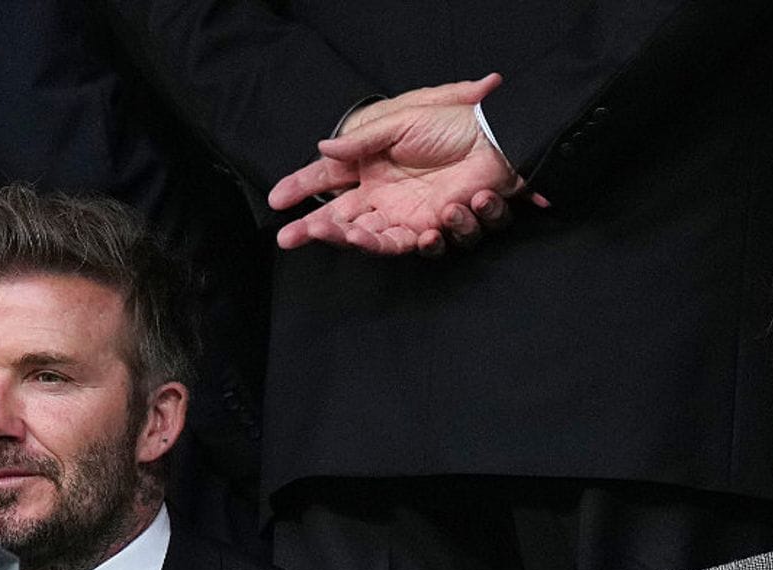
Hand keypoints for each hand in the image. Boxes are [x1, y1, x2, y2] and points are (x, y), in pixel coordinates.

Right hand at [268, 73, 523, 254]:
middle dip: (316, 231)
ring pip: (378, 242)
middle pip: (343, 221)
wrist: (498, 137)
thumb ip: (362, 140)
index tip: (275, 202)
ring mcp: (411, 215)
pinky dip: (428, 242)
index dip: (300, 191)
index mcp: (371, 166)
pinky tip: (435, 225)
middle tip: (291, 238)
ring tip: (353, 233)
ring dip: (363, 242)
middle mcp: (385, 196)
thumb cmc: (452, 122)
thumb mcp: (401, 121)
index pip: (327, 180)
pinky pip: (426, 246)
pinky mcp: (439, 228)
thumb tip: (324, 147)